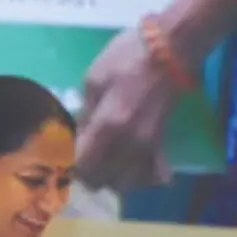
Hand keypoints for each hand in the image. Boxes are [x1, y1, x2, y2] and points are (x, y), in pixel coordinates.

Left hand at [74, 27, 180, 193]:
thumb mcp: (94, 80)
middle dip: (88, 173)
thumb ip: (86, 113)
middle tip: (83, 156)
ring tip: (105, 162)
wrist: (170, 51)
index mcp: (108, 125)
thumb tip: (80, 135)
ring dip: (111, 178)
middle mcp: (129, 144)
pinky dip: (139, 176)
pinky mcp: (161, 145)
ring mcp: (148, 148)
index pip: (83, 165)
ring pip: (125, 184)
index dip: (71, 163)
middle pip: (102, 180)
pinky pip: (150, 176)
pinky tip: (130, 164)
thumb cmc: (127, 58)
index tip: (66, 152)